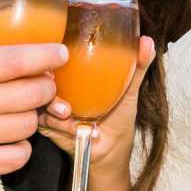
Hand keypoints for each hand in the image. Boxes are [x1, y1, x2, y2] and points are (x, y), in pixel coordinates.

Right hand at [0, 39, 67, 189]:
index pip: (17, 59)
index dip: (46, 54)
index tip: (58, 53)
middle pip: (35, 92)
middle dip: (44, 86)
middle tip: (38, 84)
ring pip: (30, 124)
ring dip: (30, 117)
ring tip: (16, 113)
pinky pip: (18, 157)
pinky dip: (20, 149)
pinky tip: (8, 140)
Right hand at [36, 36, 155, 173]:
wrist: (113, 149)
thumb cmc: (119, 116)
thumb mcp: (129, 89)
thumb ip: (137, 66)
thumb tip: (148, 41)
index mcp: (75, 72)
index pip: (57, 56)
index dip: (53, 55)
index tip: (58, 59)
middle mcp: (61, 86)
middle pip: (43, 75)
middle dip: (48, 80)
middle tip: (62, 89)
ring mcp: (52, 105)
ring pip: (42, 99)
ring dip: (54, 106)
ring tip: (68, 113)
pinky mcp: (48, 125)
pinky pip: (45, 121)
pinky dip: (61, 125)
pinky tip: (77, 129)